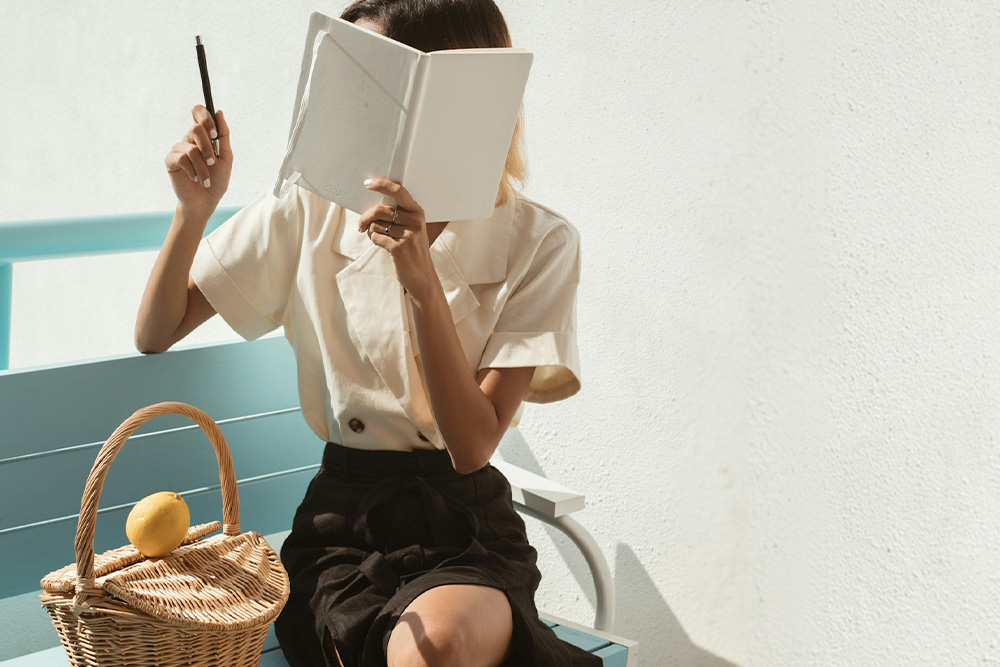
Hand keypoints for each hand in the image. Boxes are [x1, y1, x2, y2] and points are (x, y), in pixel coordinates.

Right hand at [164, 105, 232, 216]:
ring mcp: (179, 149)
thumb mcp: (226, 157)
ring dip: (203, 166)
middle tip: (213, 162)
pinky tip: (195, 179)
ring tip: (206, 179)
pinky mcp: (171, 161)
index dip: (205, 117)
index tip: (215, 134)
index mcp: (202, 136)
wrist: (206, 201)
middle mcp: (189, 139)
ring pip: (191, 148)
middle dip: (208, 147)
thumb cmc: (217, 179)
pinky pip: (182, 158)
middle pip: (195, 128)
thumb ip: (224, 136)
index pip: (198, 112)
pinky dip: (193, 171)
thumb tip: (219, 112)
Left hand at [359, 179, 438, 296]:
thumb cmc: (412, 250)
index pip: (399, 192)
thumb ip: (399, 215)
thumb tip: (372, 205)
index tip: (368, 184)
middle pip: (380, 209)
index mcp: (418, 212)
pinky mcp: (398, 248)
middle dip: (366, 217)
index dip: (381, 185)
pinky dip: (374, 240)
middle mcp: (415, 221)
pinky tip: (382, 245)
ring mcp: (408, 235)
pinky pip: (375, 237)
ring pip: (375, 225)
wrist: (422, 276)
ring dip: (372, 232)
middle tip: (361, 225)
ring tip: (381, 239)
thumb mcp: (412, 229)